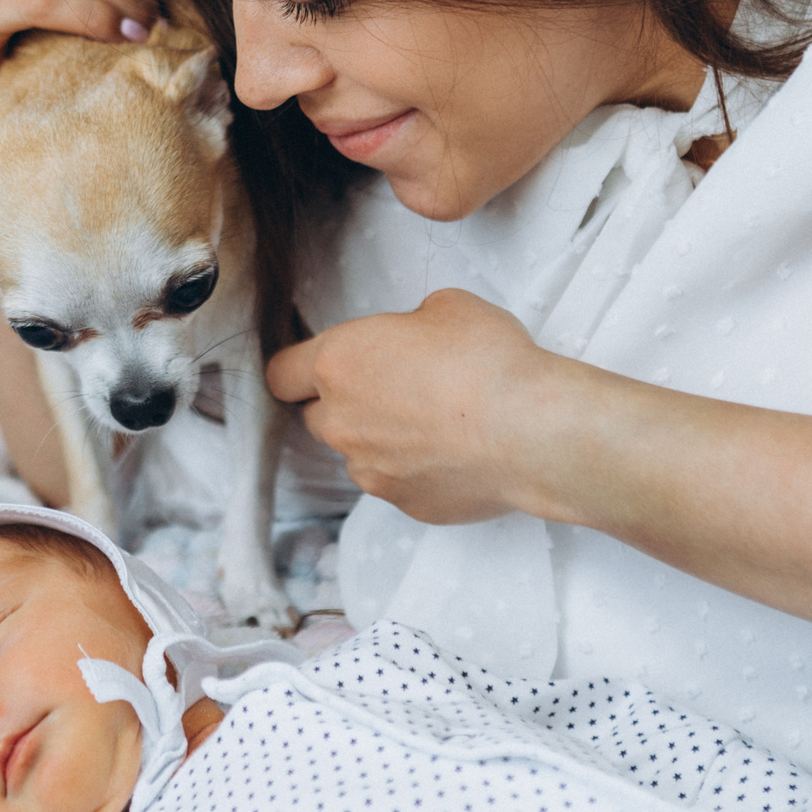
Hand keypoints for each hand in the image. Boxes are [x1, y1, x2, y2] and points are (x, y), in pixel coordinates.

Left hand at [265, 289, 567, 524]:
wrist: (529, 431)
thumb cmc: (487, 360)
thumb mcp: (447, 307)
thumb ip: (409, 325)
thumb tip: (412, 341)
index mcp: (338, 363)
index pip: (281, 374)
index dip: (299, 370)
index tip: (321, 368)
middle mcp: (340, 422)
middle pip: (317, 416)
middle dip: (345, 405)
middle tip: (395, 390)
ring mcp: (369, 470)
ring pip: (357, 454)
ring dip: (380, 440)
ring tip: (433, 426)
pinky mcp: (403, 504)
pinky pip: (395, 483)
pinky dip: (415, 471)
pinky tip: (454, 455)